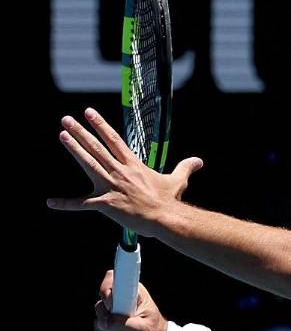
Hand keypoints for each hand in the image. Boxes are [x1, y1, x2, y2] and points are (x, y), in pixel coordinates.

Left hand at [47, 108, 202, 237]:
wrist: (165, 218)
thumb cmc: (169, 200)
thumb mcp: (178, 180)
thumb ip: (185, 167)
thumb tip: (199, 161)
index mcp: (133, 165)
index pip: (114, 140)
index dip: (101, 125)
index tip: (89, 112)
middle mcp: (120, 171)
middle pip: (97, 147)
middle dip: (81, 132)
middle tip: (66, 119)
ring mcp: (112, 186)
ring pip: (89, 164)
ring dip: (75, 149)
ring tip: (62, 135)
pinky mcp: (106, 204)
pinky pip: (82, 204)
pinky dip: (66, 204)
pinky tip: (51, 203)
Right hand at [94, 270, 167, 330]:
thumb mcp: (141, 328)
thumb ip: (121, 323)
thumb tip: (103, 323)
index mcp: (133, 294)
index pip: (113, 280)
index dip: (106, 291)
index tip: (111, 306)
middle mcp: (122, 301)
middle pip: (100, 305)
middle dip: (106, 323)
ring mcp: (115, 314)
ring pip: (99, 321)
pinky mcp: (111, 325)